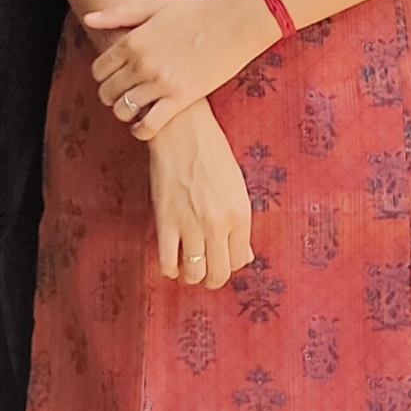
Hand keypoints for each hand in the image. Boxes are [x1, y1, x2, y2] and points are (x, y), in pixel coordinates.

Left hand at [84, 0, 278, 136]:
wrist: (234, 24)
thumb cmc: (195, 13)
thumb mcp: (153, 7)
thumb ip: (117, 14)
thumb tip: (87, 18)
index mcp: (132, 40)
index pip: (98, 69)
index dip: (102, 77)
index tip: (113, 78)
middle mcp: (141, 63)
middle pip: (107, 92)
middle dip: (110, 96)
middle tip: (123, 96)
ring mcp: (159, 82)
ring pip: (123, 110)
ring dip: (124, 113)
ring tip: (134, 111)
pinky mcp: (180, 98)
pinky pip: (148, 125)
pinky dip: (141, 130)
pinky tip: (144, 127)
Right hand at [146, 104, 253, 286]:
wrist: (183, 131)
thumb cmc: (212, 154)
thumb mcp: (237, 187)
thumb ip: (239, 224)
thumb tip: (244, 256)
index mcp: (240, 215)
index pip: (239, 261)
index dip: (229, 266)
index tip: (220, 261)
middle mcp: (219, 224)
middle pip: (218, 273)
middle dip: (211, 279)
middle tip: (205, 273)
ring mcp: (191, 224)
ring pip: (193, 273)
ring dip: (190, 277)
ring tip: (187, 269)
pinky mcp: (166, 220)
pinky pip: (167, 261)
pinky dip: (169, 269)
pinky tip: (171, 262)